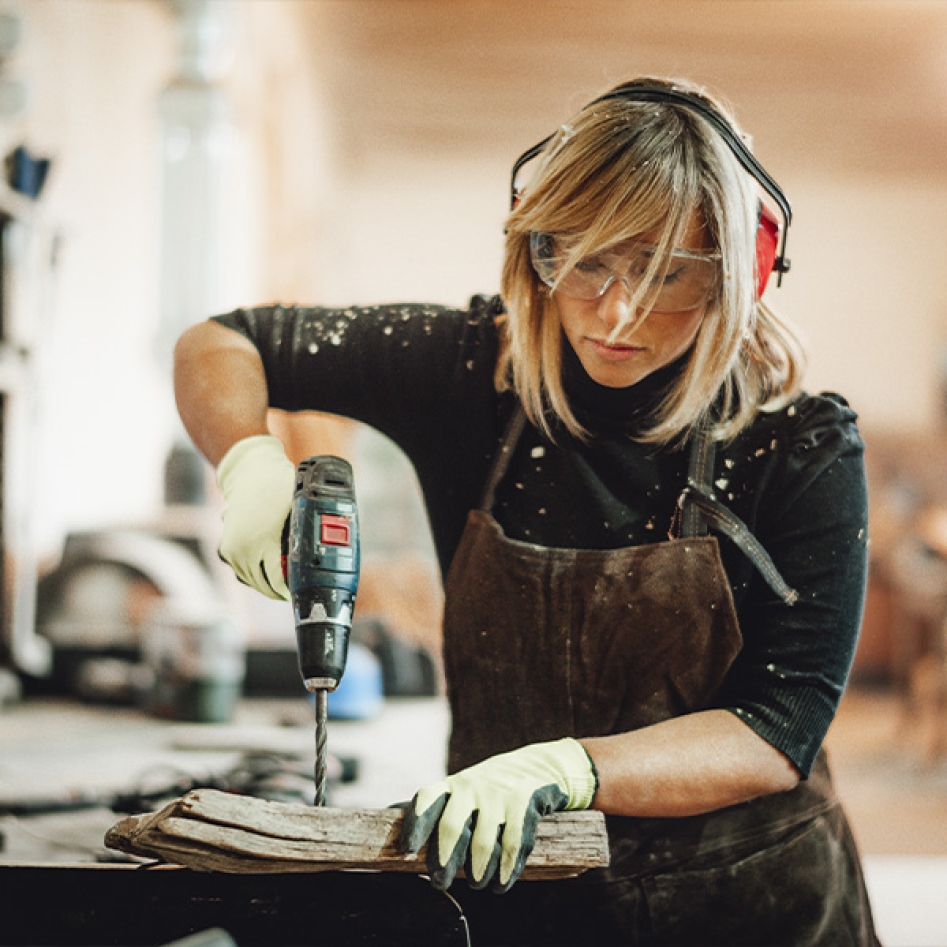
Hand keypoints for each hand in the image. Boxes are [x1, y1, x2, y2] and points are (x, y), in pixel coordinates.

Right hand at [216, 434, 294, 599]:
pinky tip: (267, 570)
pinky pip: (241, 572)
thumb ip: (302, 539)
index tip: (301, 591)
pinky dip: (254, 574)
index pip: (278, 582)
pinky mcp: (226, 549)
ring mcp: (232, 550)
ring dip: (267, 584)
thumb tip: (315, 562)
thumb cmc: (279, 489)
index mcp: (263, 542)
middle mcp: (243, 549)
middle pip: (264, 586)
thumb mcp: (298, 513)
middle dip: (281, 590)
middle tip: (296, 590)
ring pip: (251, 581)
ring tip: (284, 583)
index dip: (291, 590)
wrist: (251, 472)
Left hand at [400, 738, 597, 892]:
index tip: (407, 850)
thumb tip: (397, 834)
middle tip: (440, 883)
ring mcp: (499, 795)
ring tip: (476, 883)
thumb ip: (439, 810)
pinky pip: (513, 844)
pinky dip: (506, 870)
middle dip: (444, 860)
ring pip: (483, 843)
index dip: (415, 824)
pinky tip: (500, 883)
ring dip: (477, 871)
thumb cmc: (490, 790)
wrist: (539, 767)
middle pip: (452, 827)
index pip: (427, 800)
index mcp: (453, 785)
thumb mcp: (464, 791)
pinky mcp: (525, 803)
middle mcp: (472, 787)